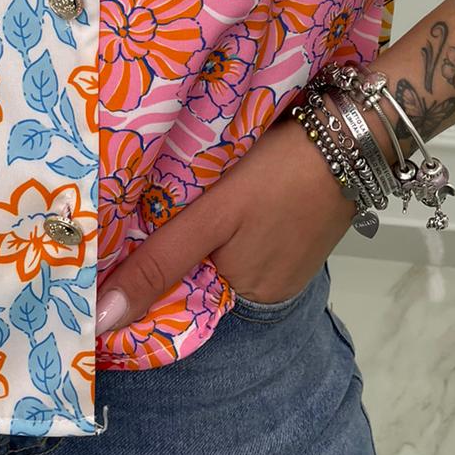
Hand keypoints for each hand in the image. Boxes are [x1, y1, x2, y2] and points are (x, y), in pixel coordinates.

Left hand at [96, 110, 357, 333]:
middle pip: (202, 272)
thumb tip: (101, 322)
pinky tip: (213, 192)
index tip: (108, 259)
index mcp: (248, 296)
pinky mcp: (297, 230)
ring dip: (200, 230)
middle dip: (172, 249)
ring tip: (162, 199)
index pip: (181, 298)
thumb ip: (158, 264)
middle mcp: (269, 289)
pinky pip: (247, 234)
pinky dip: (228, 218)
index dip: (145, 279)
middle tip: (129, 216)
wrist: (353, 132)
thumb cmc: (280, 175)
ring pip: (223, 250)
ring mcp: (288, 259)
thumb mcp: (211, 217)